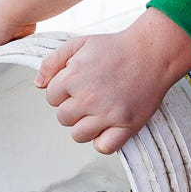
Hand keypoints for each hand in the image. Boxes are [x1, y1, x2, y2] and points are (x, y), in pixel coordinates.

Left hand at [37, 9, 190, 153]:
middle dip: (73, 107)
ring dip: (85, 126)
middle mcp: (88, 98)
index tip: (80, 83)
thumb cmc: (116, 47)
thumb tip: (37, 84)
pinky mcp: (127, 125)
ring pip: (78, 135)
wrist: (153, 52)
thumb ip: (52, 62)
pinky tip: (109, 126)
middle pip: (63, 118)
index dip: (64, 90)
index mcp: (73, 77)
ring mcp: (108, 113)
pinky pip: (104, 147)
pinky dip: (103, 141)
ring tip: (99, 110)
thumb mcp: (79, 44)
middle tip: (91, 95)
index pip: (51, 97)